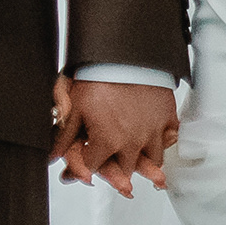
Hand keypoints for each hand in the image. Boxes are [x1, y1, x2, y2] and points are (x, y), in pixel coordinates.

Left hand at [52, 76, 176, 195]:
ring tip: (135, 153)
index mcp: (108, 141)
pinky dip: (165, 140)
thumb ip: (64, 136)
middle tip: (111, 158)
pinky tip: (156, 137)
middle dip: (116, 168)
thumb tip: (53, 155)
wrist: (125, 54)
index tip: (86, 160)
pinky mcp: (168, 118)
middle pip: (126, 170)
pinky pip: (172, 139)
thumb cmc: (98, 76)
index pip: (94, 167)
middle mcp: (133, 142)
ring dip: (143, 160)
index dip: (86, 165)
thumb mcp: (74, 106)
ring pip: (153, 161)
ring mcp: (153, 132)